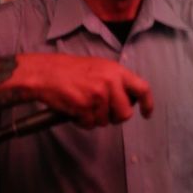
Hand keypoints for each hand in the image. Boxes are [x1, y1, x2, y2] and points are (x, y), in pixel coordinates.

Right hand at [22, 53, 153, 127]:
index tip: (147, 113)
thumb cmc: (69, 70)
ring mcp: (98, 95)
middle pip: (125, 113)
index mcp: (116, 71)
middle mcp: (110, 82)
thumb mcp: (99, 67)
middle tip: (102, 111)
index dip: (147, 103)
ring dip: (95, 118)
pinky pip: (90, 124)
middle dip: (115, 117)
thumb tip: (127, 99)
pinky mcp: (85, 107)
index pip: (142, 88)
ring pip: (106, 121)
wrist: (46, 73)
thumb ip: (115, 80)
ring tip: (83, 105)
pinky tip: (75, 110)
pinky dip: (82, 121)